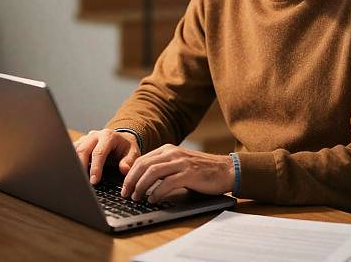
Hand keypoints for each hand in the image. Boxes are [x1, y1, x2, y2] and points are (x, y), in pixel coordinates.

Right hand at [73, 129, 140, 184]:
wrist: (121, 140)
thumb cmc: (126, 148)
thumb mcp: (133, 153)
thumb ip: (129, 161)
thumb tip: (124, 169)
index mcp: (108, 136)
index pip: (99, 152)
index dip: (95, 167)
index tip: (94, 181)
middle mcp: (95, 135)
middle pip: (83, 150)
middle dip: (80, 167)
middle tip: (82, 183)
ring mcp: (86, 138)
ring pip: (74, 150)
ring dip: (73, 165)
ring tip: (76, 180)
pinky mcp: (80, 143)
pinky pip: (71, 152)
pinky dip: (70, 162)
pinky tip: (72, 174)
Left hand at [120, 144, 234, 202]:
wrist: (226, 169)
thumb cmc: (202, 170)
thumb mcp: (179, 163)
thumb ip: (164, 167)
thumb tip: (143, 180)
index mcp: (168, 149)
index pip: (142, 159)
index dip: (130, 174)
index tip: (124, 187)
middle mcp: (173, 153)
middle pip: (144, 165)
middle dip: (131, 181)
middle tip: (126, 194)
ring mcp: (181, 162)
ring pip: (152, 172)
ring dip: (141, 186)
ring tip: (137, 198)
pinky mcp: (190, 173)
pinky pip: (168, 183)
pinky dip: (157, 193)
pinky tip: (153, 200)